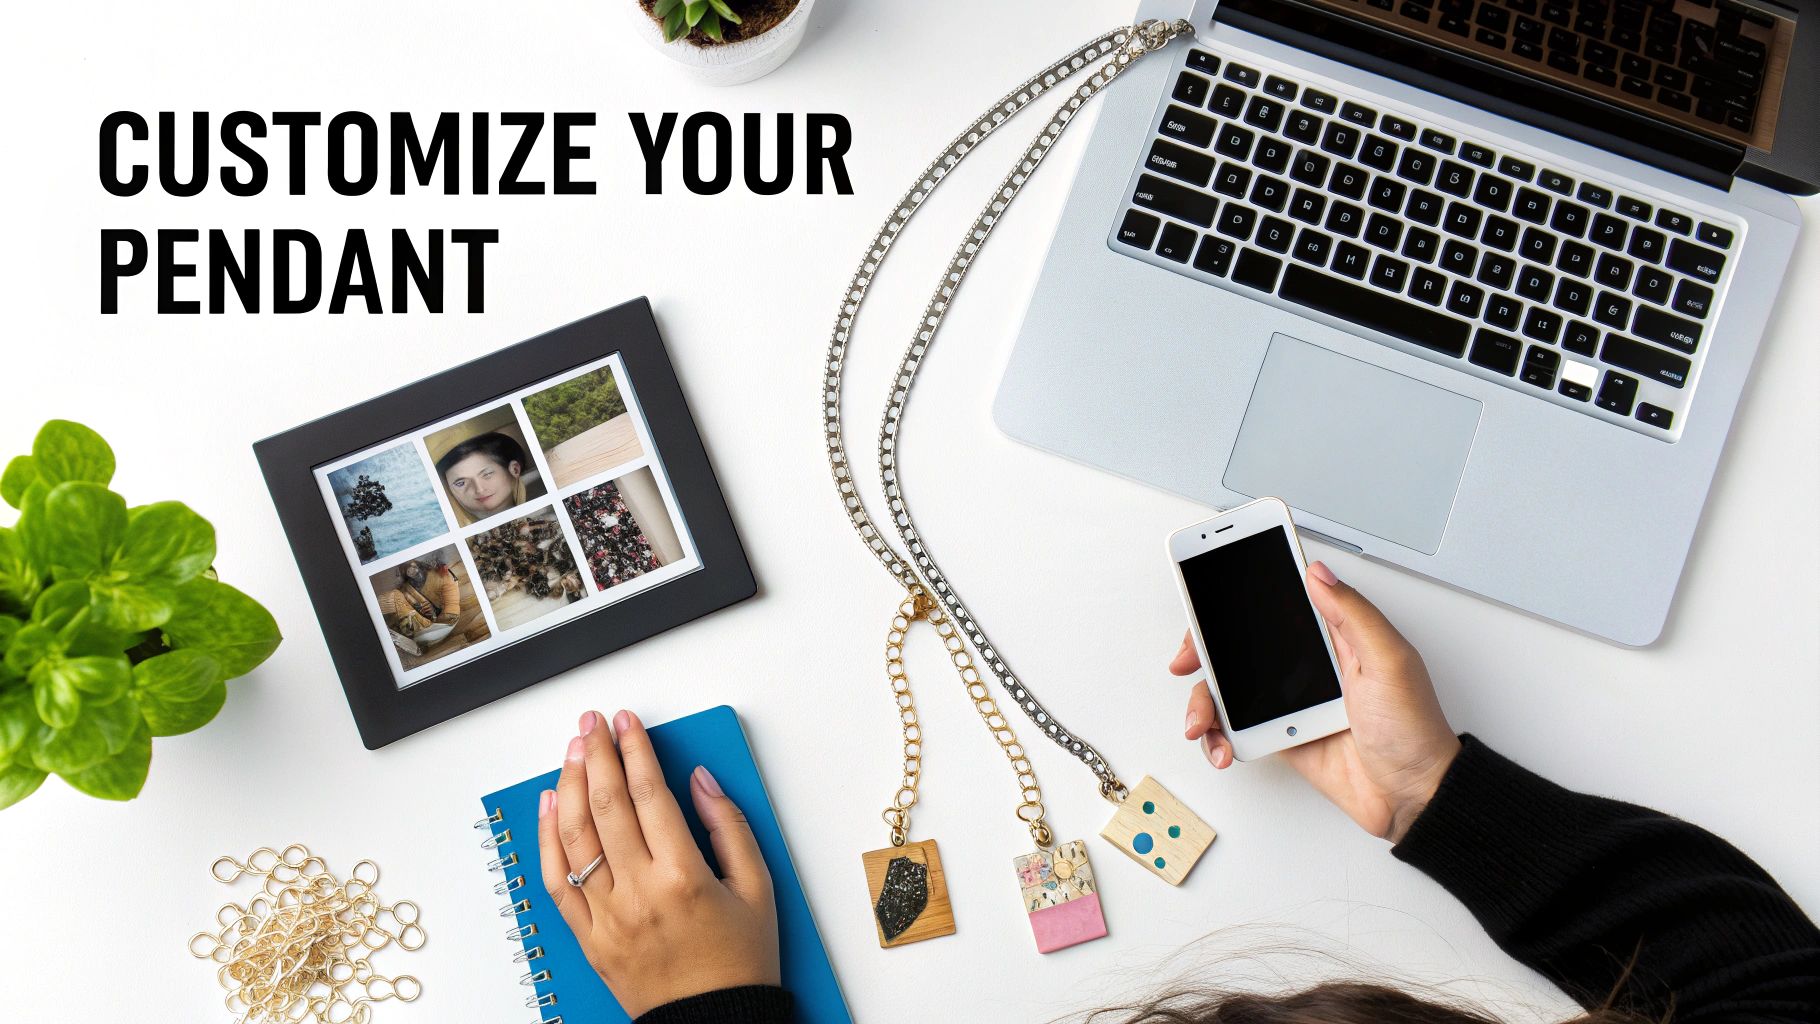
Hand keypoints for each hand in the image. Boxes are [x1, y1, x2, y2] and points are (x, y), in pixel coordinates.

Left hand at [538, 709, 778, 1016]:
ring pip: (574, 836)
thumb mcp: (759, 888)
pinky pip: (556, 879)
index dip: (635, 750)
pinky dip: (547, 837)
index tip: (627, 722)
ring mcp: (607, 915)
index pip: (648, 795)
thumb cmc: (740, 961)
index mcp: (684, 876)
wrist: (712, 1023)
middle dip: (597, 754)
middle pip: (605, 806)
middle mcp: (639, 892)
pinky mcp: (588, 936)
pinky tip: (550, 805)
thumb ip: (730, 826)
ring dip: (570, 785)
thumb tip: (700, 780)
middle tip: (593, 723)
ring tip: (574, 751)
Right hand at [1174, 562, 1460, 842]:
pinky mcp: (1281, 736)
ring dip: (1204, 703)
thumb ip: (1351, 614)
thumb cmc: (1414, 729)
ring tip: (1201, 723)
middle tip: (1185, 661)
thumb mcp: (1390, 660)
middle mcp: (1305, 666)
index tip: (1204, 595)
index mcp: (1332, 638)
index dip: (1235, 599)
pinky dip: (1219, 738)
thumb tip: (1317, 573)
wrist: (1413, 795)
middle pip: (1237, 646)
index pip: (1273, 605)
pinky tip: (1221, 746)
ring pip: (1228, 690)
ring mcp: (1289, 702)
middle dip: (1201, 650)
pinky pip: (1236, 730)